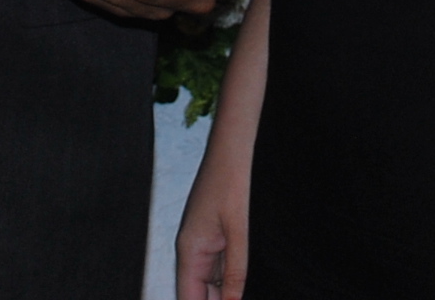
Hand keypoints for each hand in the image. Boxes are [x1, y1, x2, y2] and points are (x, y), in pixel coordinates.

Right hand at [177, 124, 251, 299]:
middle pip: (199, 294)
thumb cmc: (232, 183)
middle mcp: (192, 250)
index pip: (188, 298)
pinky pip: (221, 268)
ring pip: (211, 284)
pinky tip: (243, 288)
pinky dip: (231, 282)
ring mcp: (204, 244)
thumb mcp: (239, 231)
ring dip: (224, 295)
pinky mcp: (216, 237)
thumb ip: (235, 270)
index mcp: (189, 251)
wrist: (233, 149)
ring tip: (246, 294)